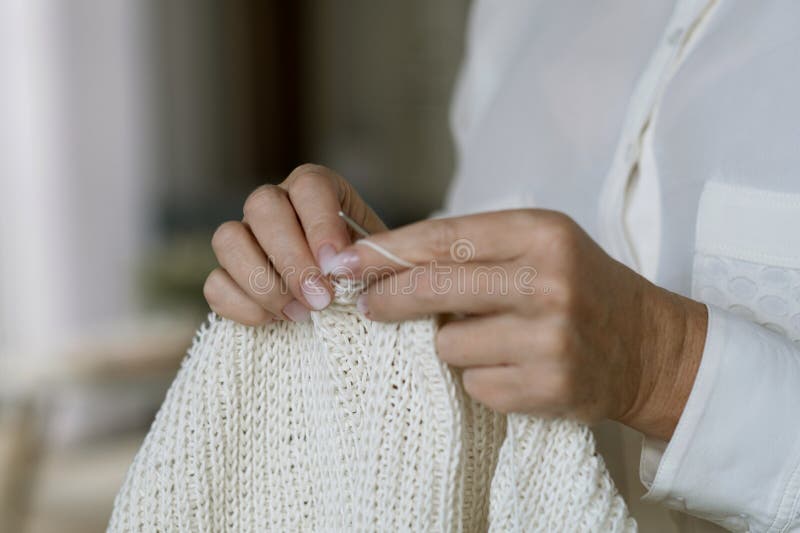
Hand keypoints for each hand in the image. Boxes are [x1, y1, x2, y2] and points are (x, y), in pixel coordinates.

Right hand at [203, 164, 384, 324]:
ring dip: (263, 283)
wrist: (353, 299)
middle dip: (291, 259)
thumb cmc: (368, 272)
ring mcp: (246, 236)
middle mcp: (275, 203)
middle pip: (262, 206)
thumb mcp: (378, 258)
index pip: (309, 187)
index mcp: (316, 188)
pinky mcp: (228, 274)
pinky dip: (243, 307)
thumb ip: (364, 257)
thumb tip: (339, 267)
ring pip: (227, 240)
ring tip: (301, 313)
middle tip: (321, 299)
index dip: (320, 224)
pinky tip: (277, 321)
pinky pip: (215, 284)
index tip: (336, 263)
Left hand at [325, 209, 707, 439]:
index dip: (386, 251)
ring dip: (451, 344)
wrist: (648, 347)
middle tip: (366, 306)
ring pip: (447, 345)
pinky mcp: (548, 387)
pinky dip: (480, 376)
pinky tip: (512, 365)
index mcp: (541, 234)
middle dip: (387, 299)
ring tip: (490, 337)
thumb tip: (385, 264)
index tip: (346, 262)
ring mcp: (549, 339)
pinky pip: (473, 383)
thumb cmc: (578, 286)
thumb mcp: (538, 245)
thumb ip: (472, 248)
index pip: (442, 237)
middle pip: (434, 288)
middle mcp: (547, 282)